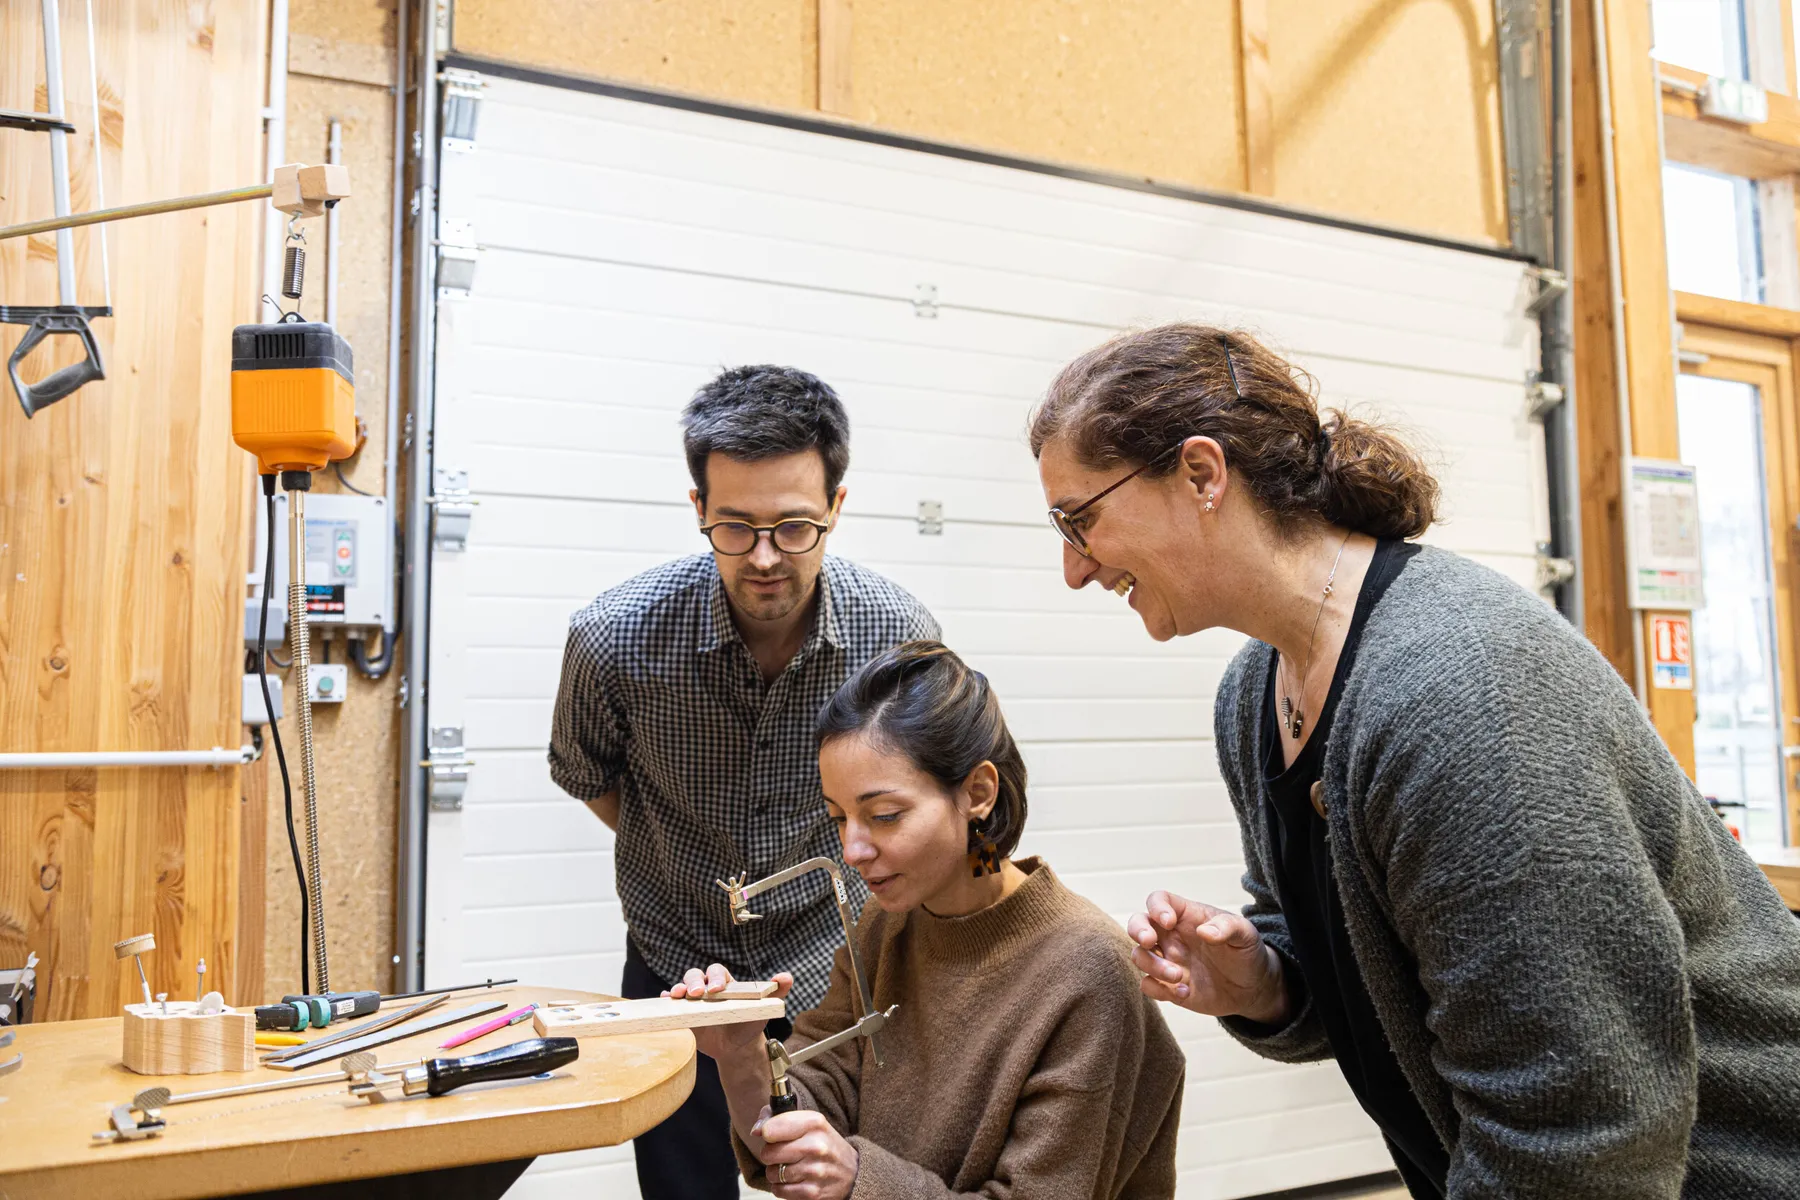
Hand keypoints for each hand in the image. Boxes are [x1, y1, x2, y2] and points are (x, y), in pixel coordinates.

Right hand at [663, 965, 793, 1060]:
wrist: (736, 1047)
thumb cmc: (750, 1022)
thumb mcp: (764, 1008)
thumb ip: (776, 992)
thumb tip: (785, 977)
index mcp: (726, 983)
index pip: (718, 972)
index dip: (716, 978)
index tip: (718, 990)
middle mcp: (707, 989)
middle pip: (696, 975)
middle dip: (694, 981)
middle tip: (696, 993)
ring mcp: (694, 1001)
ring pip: (682, 987)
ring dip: (678, 988)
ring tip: (677, 996)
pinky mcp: (685, 1015)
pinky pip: (673, 1005)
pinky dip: (668, 1000)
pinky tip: (666, 1001)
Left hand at [754, 1107, 858, 1199]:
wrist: (853, 1172)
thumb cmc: (823, 1143)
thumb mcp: (809, 1122)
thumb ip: (777, 1118)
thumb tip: (756, 1130)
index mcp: (815, 1123)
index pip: (771, 1129)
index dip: (766, 1133)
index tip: (770, 1135)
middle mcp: (817, 1145)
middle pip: (768, 1153)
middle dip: (770, 1154)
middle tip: (783, 1154)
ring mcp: (816, 1171)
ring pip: (772, 1173)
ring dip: (776, 1172)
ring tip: (790, 1167)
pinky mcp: (813, 1192)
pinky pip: (779, 1191)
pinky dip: (782, 1187)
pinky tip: (794, 1181)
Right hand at [1126, 890, 1289, 1024]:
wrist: (1253, 988)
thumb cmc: (1246, 952)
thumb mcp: (1245, 934)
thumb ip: (1228, 927)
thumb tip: (1204, 932)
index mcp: (1186, 916)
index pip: (1159, 900)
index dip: (1157, 907)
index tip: (1169, 921)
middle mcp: (1171, 937)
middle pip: (1138, 924)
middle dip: (1137, 931)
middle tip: (1150, 942)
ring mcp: (1168, 961)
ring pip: (1139, 956)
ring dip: (1153, 966)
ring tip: (1179, 976)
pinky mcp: (1168, 986)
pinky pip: (1148, 985)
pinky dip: (1159, 990)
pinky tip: (1185, 992)